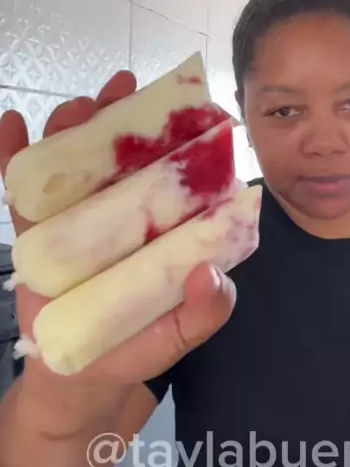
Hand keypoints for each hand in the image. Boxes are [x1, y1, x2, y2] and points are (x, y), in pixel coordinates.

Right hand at [0, 72, 236, 391]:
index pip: (164, 172)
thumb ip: (203, 312)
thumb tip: (211, 275)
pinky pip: (18, 189)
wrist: (75, 378)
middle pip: (114, 154)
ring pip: (69, 162)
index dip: (172, 137)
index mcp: (155, 226)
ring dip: (70, 127)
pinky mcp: (33, 232)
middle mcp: (115, 211)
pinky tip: (11, 124)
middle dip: (117, 116)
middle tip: (123, 87)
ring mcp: (73, 218)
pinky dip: (11, 154)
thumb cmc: (132, 349)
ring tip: (77, 106)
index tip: (182, 105)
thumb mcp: (176, 336)